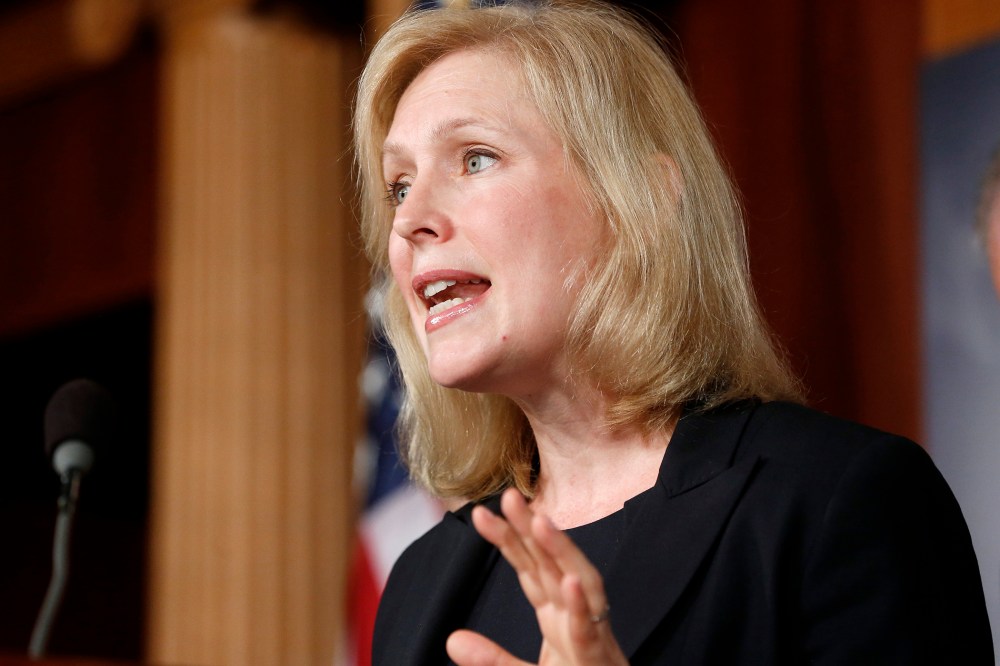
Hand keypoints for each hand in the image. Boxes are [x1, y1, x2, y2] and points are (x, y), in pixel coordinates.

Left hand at [446, 488, 628, 665]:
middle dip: (533, 529)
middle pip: (552, 566)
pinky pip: (590, 632)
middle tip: (509, 496)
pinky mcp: (600, 661)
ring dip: (562, 552)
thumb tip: (451, 640)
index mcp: (558, 617)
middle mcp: (576, 617)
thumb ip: (492, 660)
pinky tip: (569, 582)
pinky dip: (581, 606)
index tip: (481, 514)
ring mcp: (593, 636)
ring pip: (580, 584)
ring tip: (542, 521)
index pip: (530, 569)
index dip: (508, 540)